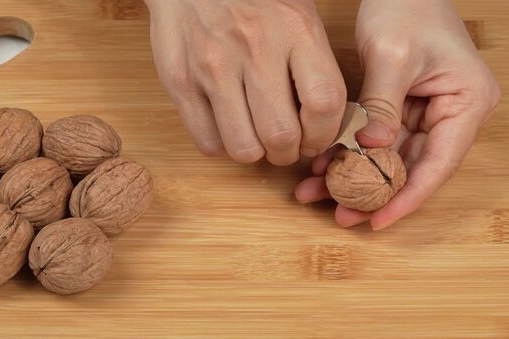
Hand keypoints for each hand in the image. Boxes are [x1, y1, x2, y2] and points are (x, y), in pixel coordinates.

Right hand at [144, 0, 346, 164]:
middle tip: (285, 145)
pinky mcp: (180, 81)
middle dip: (288, 153)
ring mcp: (213, 66)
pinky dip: (222, 145)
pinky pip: (207, 141)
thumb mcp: (298, 15)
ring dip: (255, 153)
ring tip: (255, 136)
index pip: (323, 102)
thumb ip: (315, 64)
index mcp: (295, 29)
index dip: (324, 134)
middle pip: (281, 135)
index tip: (316, 138)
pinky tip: (227, 125)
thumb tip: (328, 120)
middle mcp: (254, 48)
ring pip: (244, 147)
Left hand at [295, 0, 500, 229]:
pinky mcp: (401, 109)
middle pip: (411, 168)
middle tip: (339, 214)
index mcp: (466, 104)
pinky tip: (320, 168)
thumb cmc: (407, 7)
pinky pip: (375, 141)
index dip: (407, 197)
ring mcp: (425, 113)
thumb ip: (382, 105)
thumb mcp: (392, 55)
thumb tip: (370, 150)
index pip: (438, 164)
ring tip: (315, 193)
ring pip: (389, 159)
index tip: (377, 220)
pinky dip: (349, 154)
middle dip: (372, 193)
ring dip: (353, 177)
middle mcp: (451, 115)